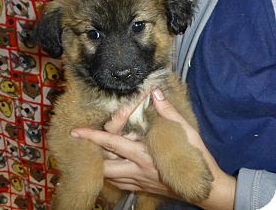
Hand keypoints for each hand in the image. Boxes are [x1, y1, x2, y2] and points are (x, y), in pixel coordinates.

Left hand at [71, 89, 235, 209]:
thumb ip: (167, 112)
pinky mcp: (143, 189)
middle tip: (84, 146)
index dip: (93, 136)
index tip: (76, 131)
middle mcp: (137, 171)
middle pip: (104, 168)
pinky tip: (114, 167)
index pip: (112, 143)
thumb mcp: (185, 131)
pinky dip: (111, 175)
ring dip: (100, 166)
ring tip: (95, 155)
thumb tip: (155, 93)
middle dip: (91, 158)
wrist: (207, 190)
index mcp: (144, 155)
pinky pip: (120, 184)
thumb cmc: (197, 158)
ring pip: (109, 179)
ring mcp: (139, 183)